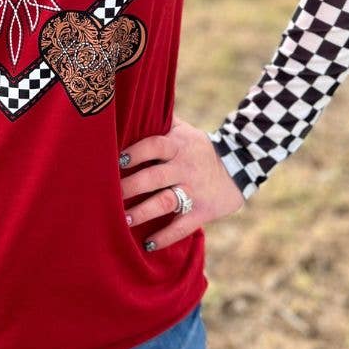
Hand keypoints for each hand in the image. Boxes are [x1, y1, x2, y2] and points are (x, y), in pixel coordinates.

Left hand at [120, 114, 244, 249]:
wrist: (239, 165)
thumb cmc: (197, 146)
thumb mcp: (183, 130)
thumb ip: (159, 121)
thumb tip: (128, 103)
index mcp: (178, 145)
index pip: (154, 146)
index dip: (135, 153)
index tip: (116, 161)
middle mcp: (185, 167)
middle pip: (155, 177)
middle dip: (131, 186)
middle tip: (108, 195)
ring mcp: (194, 190)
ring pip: (166, 202)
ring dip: (143, 212)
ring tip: (123, 220)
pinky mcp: (203, 211)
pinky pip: (182, 226)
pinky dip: (165, 237)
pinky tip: (148, 244)